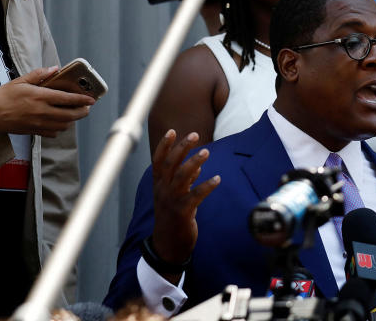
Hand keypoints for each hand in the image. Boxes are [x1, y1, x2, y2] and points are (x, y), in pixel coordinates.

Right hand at [0, 67, 93, 136]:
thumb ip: (39, 74)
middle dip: (82, 111)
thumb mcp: (20, 81)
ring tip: (74, 113)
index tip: (92, 100)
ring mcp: (38, 124)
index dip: (82, 100)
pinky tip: (58, 122)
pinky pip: (53, 133)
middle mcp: (42, 112)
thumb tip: (55, 68)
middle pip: (70, 115)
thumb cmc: (3, 97)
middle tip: (86, 108)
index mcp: (40, 97)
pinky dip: (60, 128)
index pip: (68, 99)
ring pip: (64, 125)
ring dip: (72, 120)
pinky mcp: (34, 132)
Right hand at [151, 130, 219, 276]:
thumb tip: (198, 166)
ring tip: (206, 152)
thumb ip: (185, 181)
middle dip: (181, 148)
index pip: (158, 161)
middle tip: (194, 135)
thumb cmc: (172, 218)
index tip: (172, 131)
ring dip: (194, 162)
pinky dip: (207, 185)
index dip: (164, 146)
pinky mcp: (183, 212)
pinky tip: (217, 179)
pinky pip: (196, 195)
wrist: (168, 245)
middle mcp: (162, 191)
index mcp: (159, 185)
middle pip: (170, 164)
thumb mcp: (174, 197)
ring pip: (181, 176)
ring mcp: (171, 201)